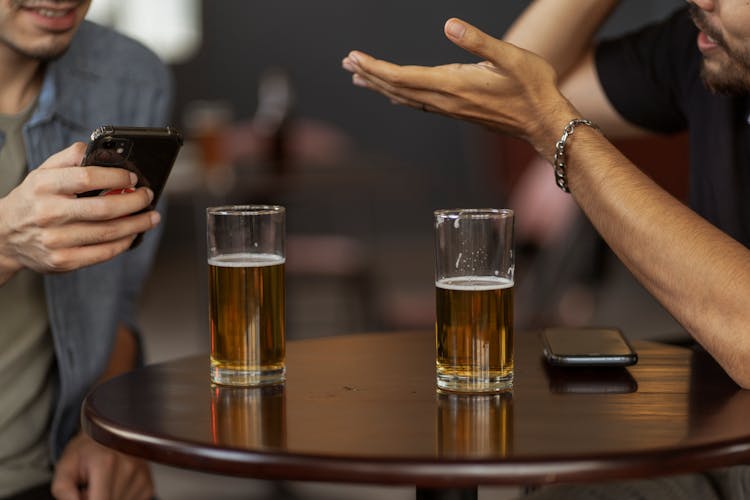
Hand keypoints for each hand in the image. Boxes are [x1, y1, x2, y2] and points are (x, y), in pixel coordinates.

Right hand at [0, 142, 159, 280]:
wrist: (4, 235)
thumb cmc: (33, 199)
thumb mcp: (42, 172)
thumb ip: (69, 157)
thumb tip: (100, 150)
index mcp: (44, 186)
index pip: (87, 178)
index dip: (116, 177)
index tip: (133, 177)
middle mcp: (48, 214)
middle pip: (104, 209)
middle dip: (134, 202)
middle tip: (148, 197)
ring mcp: (55, 240)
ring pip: (108, 233)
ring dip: (136, 225)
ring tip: (151, 217)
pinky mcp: (63, 261)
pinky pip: (102, 253)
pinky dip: (123, 243)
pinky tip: (133, 235)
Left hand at [51, 432, 153, 499]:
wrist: (109, 434)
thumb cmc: (86, 451)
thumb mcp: (65, 466)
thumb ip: (63, 490)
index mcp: (105, 462)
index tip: (84, 493)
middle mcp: (129, 468)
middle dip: (96, 499)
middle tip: (89, 489)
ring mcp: (141, 476)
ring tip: (102, 487)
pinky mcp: (148, 484)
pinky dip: (120, 499)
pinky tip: (114, 488)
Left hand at [342, 18, 576, 155]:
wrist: (544, 123)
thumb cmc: (533, 88)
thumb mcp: (511, 58)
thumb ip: (479, 41)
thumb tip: (449, 25)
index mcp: (453, 85)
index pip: (403, 77)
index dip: (376, 68)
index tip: (354, 58)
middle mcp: (445, 100)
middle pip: (397, 88)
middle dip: (370, 75)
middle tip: (347, 64)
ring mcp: (450, 109)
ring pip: (405, 97)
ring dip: (381, 86)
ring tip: (360, 77)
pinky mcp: (457, 112)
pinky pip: (418, 104)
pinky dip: (399, 95)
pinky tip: (394, 94)